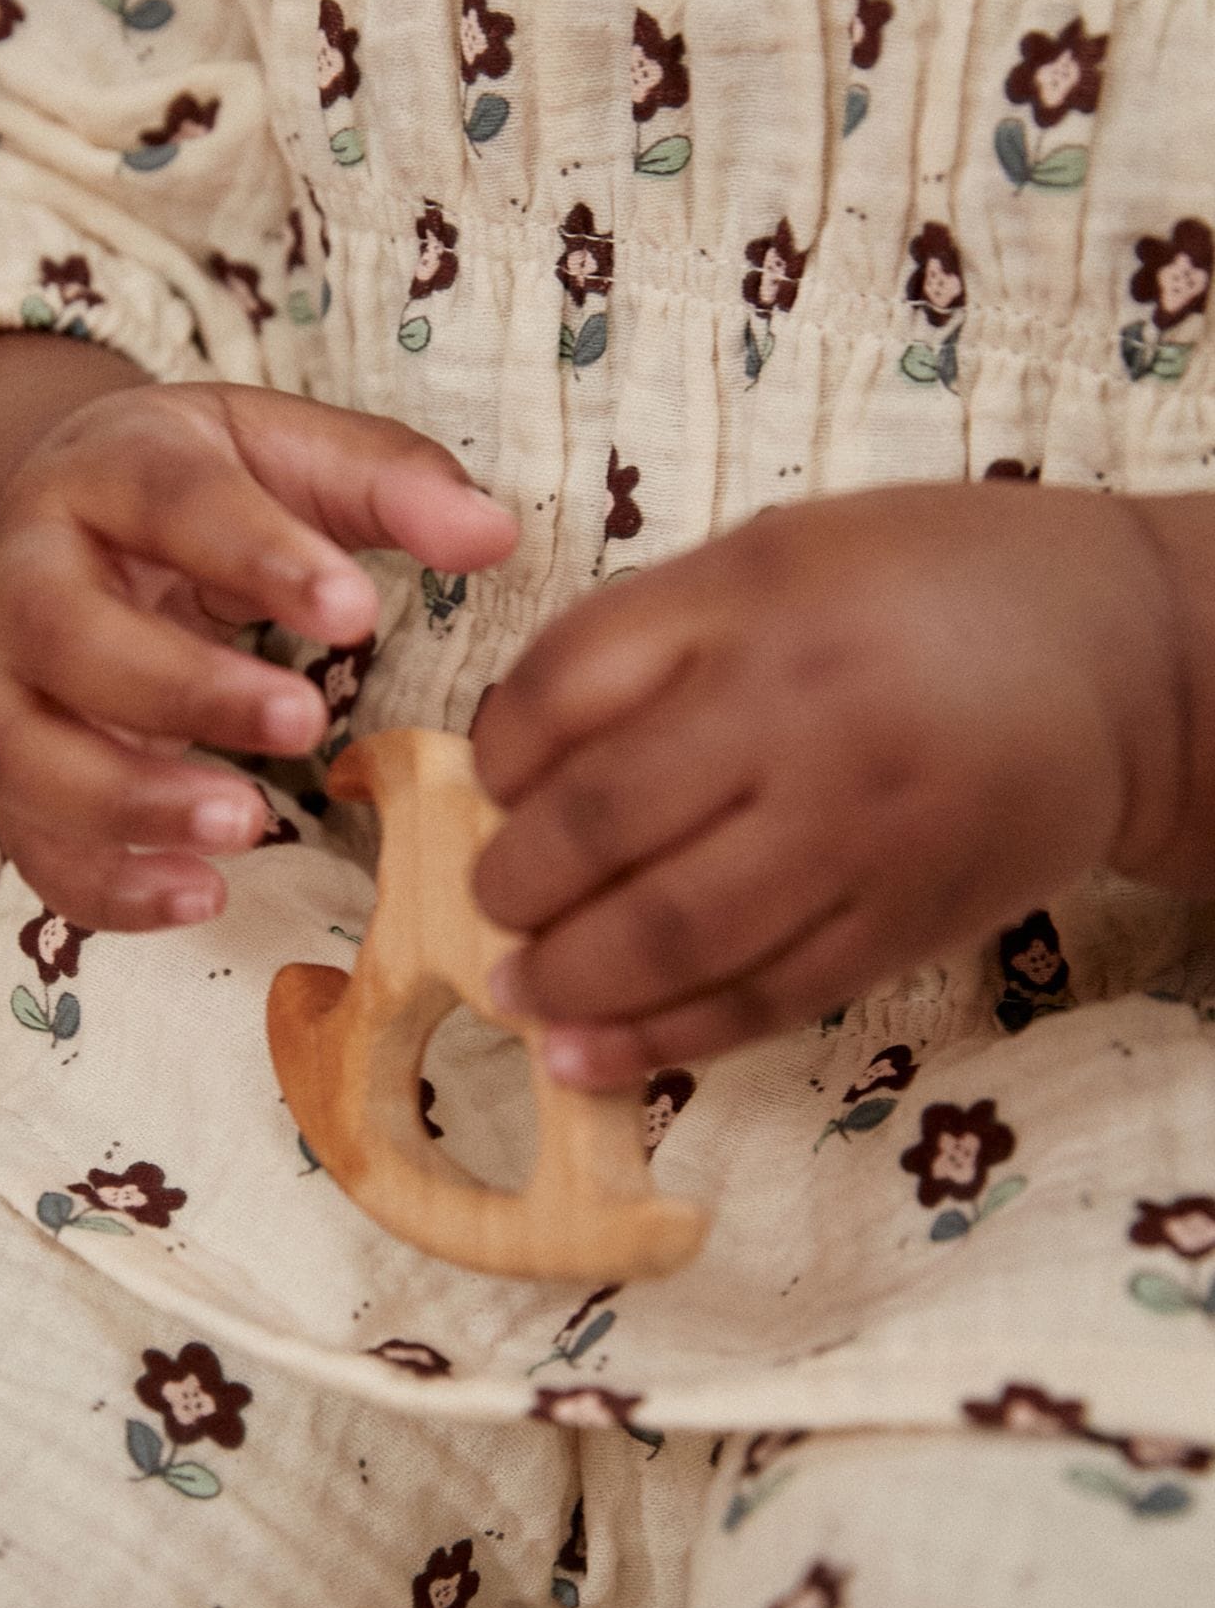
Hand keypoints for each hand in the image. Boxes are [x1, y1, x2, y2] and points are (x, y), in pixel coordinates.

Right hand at [0, 378, 515, 928]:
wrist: (59, 520)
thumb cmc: (194, 487)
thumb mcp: (285, 449)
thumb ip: (388, 483)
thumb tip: (492, 535)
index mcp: (104, 470)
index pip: (168, 500)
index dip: (256, 555)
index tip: (355, 611)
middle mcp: (25, 575)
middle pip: (64, 633)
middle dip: (182, 687)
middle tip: (303, 721)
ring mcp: (1, 682)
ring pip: (20, 752)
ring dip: (128, 801)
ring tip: (246, 827)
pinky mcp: (12, 773)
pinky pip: (31, 844)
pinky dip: (104, 886)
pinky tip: (200, 897)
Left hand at [472, 484, 1182, 1086]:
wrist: (1123, 659)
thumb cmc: (925, 587)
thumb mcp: (776, 553)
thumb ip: (649, 635)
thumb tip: (511, 755)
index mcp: (751, 604)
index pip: (566, 691)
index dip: (496, 755)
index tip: (484, 785)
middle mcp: (800, 718)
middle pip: (602, 824)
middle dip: (512, 883)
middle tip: (488, 904)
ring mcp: (858, 833)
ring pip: (674, 934)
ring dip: (570, 982)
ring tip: (516, 993)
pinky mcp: (905, 922)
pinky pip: (763, 998)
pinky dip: (665, 1038)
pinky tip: (593, 1055)